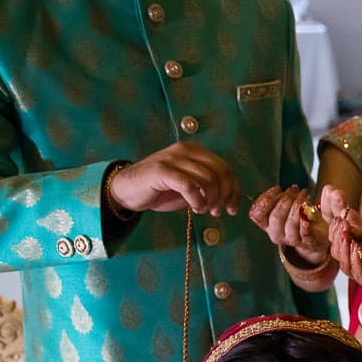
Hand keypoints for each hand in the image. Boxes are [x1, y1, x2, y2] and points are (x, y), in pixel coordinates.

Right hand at [108, 143, 241, 216]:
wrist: (127, 189)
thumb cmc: (161, 189)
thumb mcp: (190, 186)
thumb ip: (208, 186)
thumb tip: (229, 197)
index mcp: (195, 151)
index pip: (226, 168)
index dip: (234, 190)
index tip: (232, 208)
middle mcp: (186, 150)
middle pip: (221, 173)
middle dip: (224, 196)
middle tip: (216, 211)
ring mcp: (173, 158)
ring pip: (208, 179)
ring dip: (210, 200)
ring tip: (202, 209)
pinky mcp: (162, 170)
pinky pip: (190, 185)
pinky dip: (197, 200)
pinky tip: (194, 207)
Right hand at [248, 185, 329, 267]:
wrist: (317, 237)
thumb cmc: (298, 218)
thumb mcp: (284, 207)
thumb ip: (278, 199)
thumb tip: (278, 188)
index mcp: (266, 225)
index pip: (257, 213)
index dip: (265, 198)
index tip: (277, 188)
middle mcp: (276, 234)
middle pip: (275, 217)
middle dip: (285, 199)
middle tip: (295, 189)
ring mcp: (291, 240)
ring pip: (290, 222)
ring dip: (297, 204)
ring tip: (304, 195)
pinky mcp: (307, 241)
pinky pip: (305, 230)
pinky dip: (306, 218)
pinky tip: (309, 208)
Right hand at [324, 177, 361, 303]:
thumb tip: (347, 227)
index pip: (345, 238)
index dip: (339, 228)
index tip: (339, 215)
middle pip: (340, 251)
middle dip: (338, 236)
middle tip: (339, 223)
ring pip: (345, 263)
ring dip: (343, 248)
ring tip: (344, 234)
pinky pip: (358, 274)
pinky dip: (354, 261)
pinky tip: (354, 248)